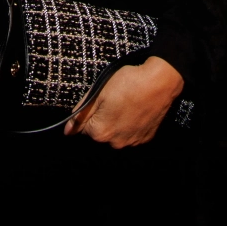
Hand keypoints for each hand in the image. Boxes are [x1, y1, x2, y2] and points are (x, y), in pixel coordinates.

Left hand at [64, 56, 183, 147]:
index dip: (89, 112)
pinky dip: (129, 125)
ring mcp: (132, 142)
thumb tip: (67, 131)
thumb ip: (81, 114)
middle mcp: (115, 143)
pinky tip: (135, 110)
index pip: (83, 127)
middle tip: (113, 100)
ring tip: (125, 104)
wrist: (159, 82)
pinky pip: (130, 134)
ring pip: (115, 134)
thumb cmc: (127, 83)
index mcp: (100, 132)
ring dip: (116, 123)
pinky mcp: (145, 138)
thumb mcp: (98, 93)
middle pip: (100, 132)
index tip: (100, 100)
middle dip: (102, 119)